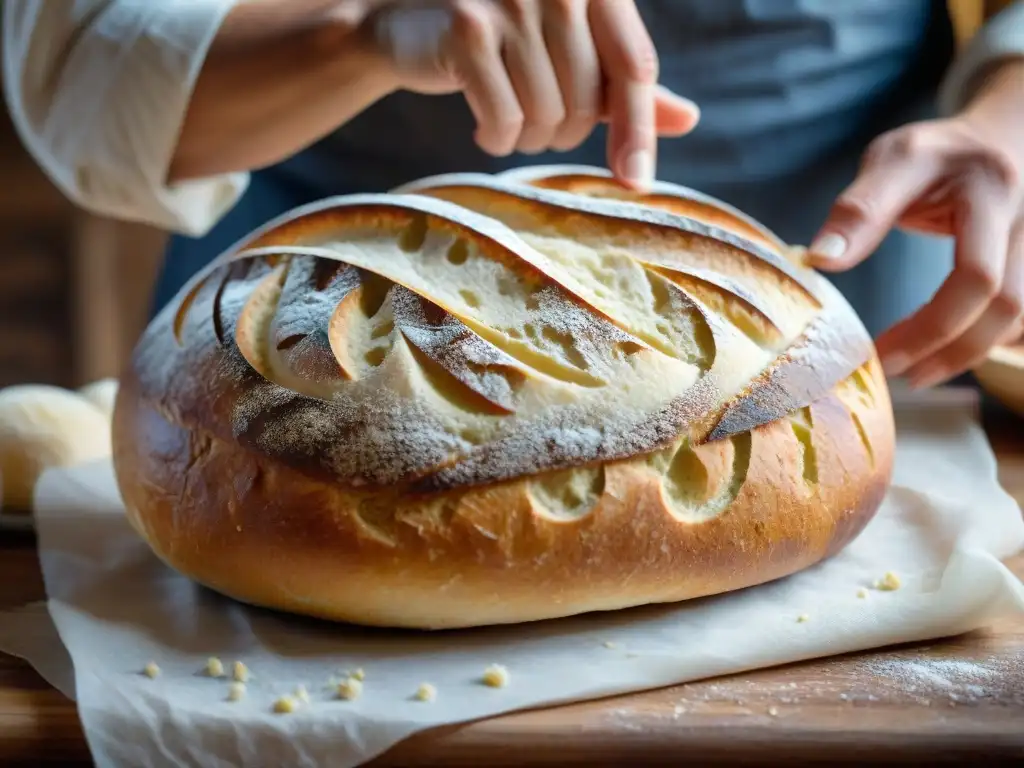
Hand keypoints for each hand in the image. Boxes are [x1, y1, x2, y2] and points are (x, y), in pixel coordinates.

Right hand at [368, 0, 699, 188]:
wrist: (411, 28)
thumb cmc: (503, 42)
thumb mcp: (570, 55)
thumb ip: (624, 84)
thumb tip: (690, 119)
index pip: (634, 67)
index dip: (639, 131)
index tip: (635, 183)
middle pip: (589, 102)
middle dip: (565, 132)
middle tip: (537, 123)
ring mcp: (511, 2)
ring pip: (547, 115)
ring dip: (529, 139)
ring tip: (508, 119)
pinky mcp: (469, 30)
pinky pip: (504, 119)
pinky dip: (495, 139)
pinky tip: (483, 126)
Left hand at [807, 60, 1023, 387]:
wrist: (1002, 136)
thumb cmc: (939, 153)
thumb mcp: (893, 159)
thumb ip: (859, 209)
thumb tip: (820, 259)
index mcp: (989, 191)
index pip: (975, 276)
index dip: (929, 326)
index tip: (878, 351)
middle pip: (1004, 308)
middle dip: (948, 350)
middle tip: (895, 372)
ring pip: (1019, 319)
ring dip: (967, 354)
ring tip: (916, 372)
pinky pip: (1021, 319)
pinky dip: (985, 341)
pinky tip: (945, 353)